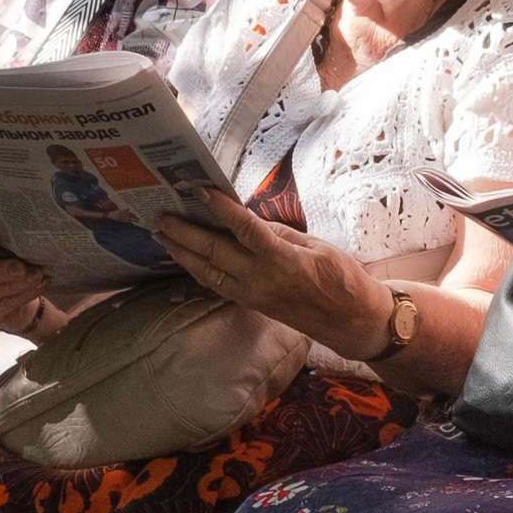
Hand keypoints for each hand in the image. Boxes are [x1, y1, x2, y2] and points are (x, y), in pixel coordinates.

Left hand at [157, 182, 388, 347]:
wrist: (350, 321)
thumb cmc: (343, 278)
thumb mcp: (318, 246)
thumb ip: (281, 234)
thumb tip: (250, 220)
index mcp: (283, 260)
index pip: (245, 230)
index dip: (221, 210)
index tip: (200, 190)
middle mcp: (261, 279)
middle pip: (215, 252)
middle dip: (185, 233)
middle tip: (162, 216)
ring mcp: (253, 295)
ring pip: (208, 272)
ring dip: (183, 254)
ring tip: (163, 236)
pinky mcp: (251, 304)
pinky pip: (217, 284)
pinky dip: (198, 269)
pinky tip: (187, 258)